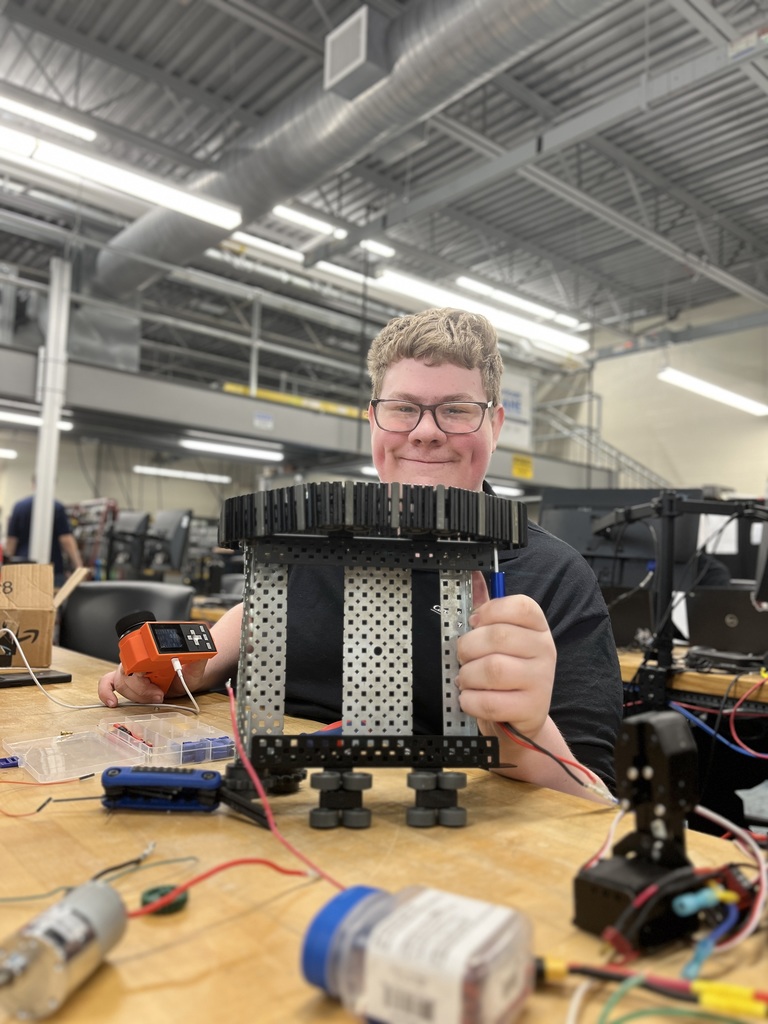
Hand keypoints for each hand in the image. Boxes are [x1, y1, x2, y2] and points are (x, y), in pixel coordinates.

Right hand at [97, 659, 209, 706]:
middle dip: (142, 687)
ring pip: (122, 681)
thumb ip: (197, 658)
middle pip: (128, 670)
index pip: (140, 653)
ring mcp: (131, 668)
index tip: (156, 680)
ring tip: (156, 698)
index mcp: (153, 649)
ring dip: (137, 694)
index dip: (144, 667)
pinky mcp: (127, 680)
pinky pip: (108, 683)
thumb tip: (199, 652)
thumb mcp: (196, 665)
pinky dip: (106, 692)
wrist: (186, 677)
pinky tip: (113, 702)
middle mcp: (139, 657)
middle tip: (159, 694)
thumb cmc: (189, 669)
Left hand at [455, 572, 555, 740]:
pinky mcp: (533, 708)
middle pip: (498, 637)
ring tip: (466, 679)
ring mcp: (542, 680)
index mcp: (537, 627)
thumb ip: (486, 608)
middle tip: (463, 656)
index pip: (521, 606)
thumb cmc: (505, 670)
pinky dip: (471, 700)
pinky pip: (491, 701)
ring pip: (493, 669)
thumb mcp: (499, 637)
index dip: (490, 611)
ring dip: (468, 675)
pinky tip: (471, 697)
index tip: (474, 622)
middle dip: (468, 647)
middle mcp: (545, 650)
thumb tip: (475, 574)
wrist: (519, 716)